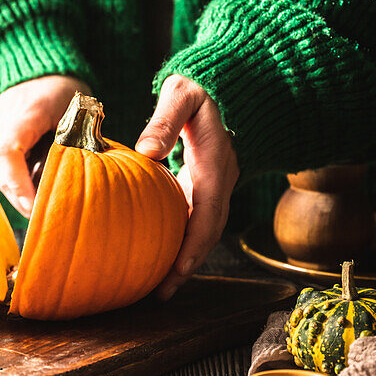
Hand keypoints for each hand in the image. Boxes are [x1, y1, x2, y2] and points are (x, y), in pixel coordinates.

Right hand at [0, 75, 90, 216]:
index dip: (20, 185)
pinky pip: (8, 169)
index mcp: (21, 115)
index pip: (9, 153)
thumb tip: (91, 173)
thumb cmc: (59, 88)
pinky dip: (24, 184)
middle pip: (5, 174)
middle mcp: (0, 126)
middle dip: (26, 201)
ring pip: (6, 175)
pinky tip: (43, 195)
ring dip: (26, 194)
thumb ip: (79, 137)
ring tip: (50, 211)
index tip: (35, 209)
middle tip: (50, 221)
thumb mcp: (77, 107)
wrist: (34, 71)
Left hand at [136, 75, 238, 299]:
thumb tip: (147, 151)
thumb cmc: (200, 87)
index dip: (194, 244)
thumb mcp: (183, 94)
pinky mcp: (207, 182)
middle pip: (209, 231)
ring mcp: (217, 183)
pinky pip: (197, 217)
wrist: (228, 83)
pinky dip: (182, 238)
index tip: (177, 270)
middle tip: (163, 292)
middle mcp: (221, 179)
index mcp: (215, 163)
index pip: (208, 213)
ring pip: (204, 228)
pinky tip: (161, 251)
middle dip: (189, 263)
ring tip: (160, 284)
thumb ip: (165, 120)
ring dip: (186, 256)